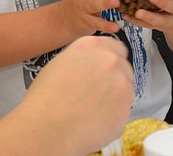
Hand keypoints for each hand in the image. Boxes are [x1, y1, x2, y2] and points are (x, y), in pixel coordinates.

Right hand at [18, 36, 134, 154]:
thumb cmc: (45, 97)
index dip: (109, 61)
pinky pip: (123, 111)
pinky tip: (95, 121)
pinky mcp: (126, 110)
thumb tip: (90, 67)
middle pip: (124, 68)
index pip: (116, 47)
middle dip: (114, 79)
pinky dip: (113, 116)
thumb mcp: (60, 63)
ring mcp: (122, 85)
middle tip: (97, 93)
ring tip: (92, 109)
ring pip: (127, 90)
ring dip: (115, 97)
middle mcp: (111, 61)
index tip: (104, 71)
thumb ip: (83, 59)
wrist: (48, 126)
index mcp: (92, 46)